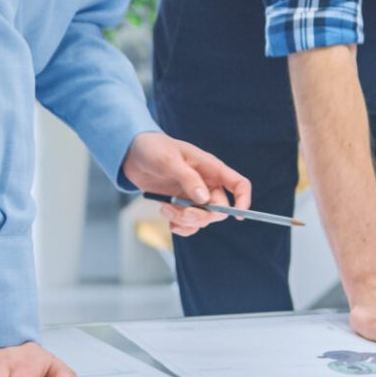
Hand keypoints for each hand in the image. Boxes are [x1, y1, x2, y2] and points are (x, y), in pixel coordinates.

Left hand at [122, 131, 251, 236]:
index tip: (239, 216)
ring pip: (203, 220)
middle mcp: (206, 183)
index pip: (238, 184)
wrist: (132, 155)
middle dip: (201, 216)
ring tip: (165, 209)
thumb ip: (188, 178)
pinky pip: (189, 225)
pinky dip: (180, 227)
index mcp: (210, 168)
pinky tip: (169, 220)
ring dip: (185, 221)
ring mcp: (194, 196)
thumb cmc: (154, 149)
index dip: (243, 199)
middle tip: (180, 212)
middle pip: (219, 210)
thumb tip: (204, 198)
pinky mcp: (181, 205)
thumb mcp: (170, 160)